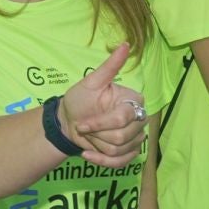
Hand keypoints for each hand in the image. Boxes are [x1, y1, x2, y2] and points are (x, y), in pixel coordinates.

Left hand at [57, 43, 146, 166]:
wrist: (68, 123)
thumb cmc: (79, 100)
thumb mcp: (91, 83)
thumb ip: (109, 67)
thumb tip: (125, 44)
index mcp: (133, 101)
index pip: (122, 119)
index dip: (100, 124)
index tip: (83, 123)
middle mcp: (140, 119)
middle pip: (121, 137)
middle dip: (97, 135)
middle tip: (85, 128)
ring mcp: (136, 138)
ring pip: (119, 151)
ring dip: (97, 146)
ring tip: (88, 137)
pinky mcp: (130, 153)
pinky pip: (121, 163)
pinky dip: (101, 161)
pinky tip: (88, 154)